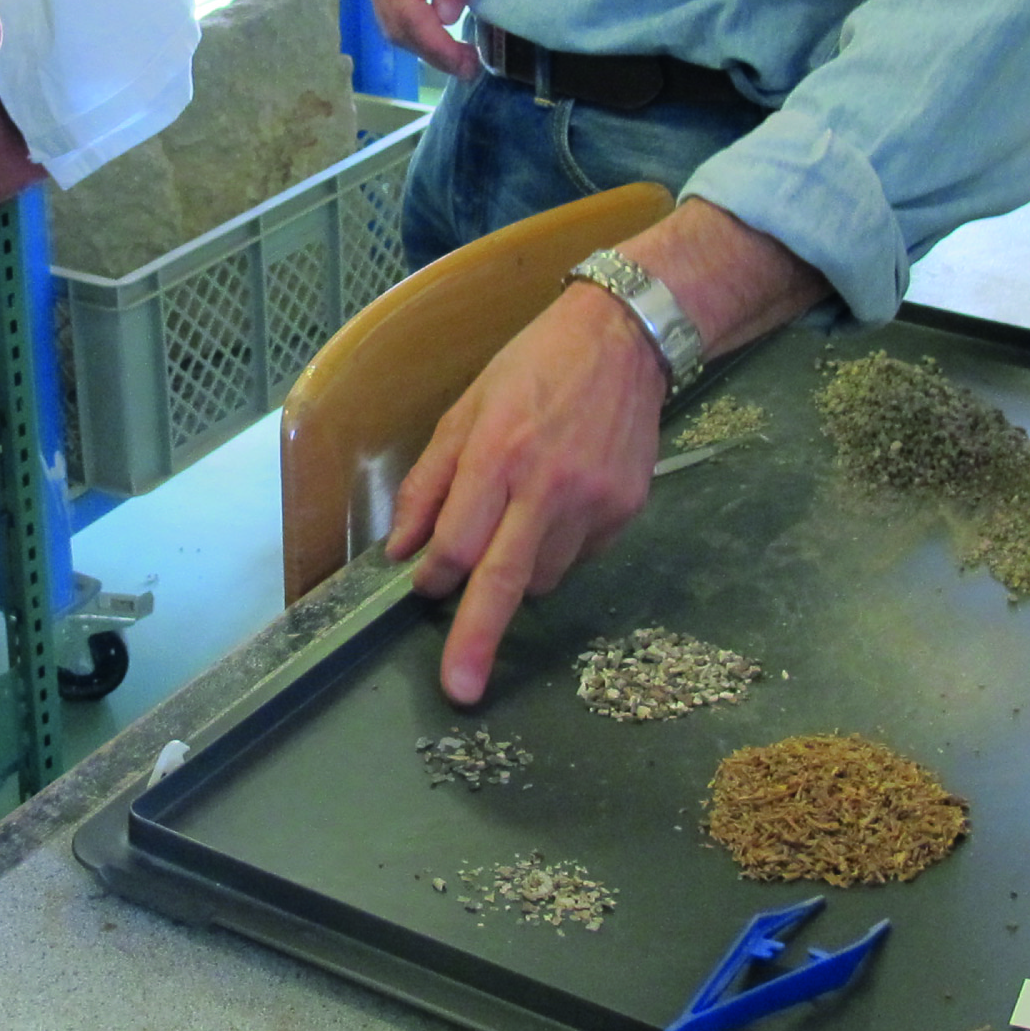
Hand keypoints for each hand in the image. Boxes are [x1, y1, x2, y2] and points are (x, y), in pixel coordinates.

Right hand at [357, 0, 488, 79]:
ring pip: (388, 17)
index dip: (438, 47)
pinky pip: (390, 1)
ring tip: (458, 56)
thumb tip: (448, 17)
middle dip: (430, 53)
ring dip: (420, 42)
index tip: (468, 64)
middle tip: (469, 68)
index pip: (409, 15)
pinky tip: (441, 29)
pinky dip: (413, 23)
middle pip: (393, 24)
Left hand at [386, 200, 831, 704]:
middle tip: (460, 690)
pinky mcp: (626, 513)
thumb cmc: (530, 370)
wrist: (623, 340)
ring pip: (542, 578)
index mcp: (499, 455)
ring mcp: (595, 504)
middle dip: (477, 641)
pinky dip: (555, 551)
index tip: (423, 587)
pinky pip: (578, 559)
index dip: (434, 576)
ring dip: (516, 572)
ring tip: (520, 520)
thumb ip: (430, 482)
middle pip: (504, 582)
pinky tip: (558, 506)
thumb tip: (402, 550)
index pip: (458, 545)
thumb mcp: (465, 410)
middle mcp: (548, 486)